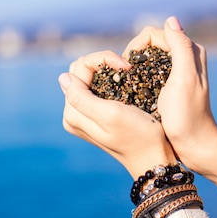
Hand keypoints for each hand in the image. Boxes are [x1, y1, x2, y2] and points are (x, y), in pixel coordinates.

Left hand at [58, 50, 176, 179]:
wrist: (154, 157)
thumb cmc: (138, 136)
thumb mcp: (111, 115)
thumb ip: (82, 98)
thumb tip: (62, 77)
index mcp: (73, 113)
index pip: (80, 68)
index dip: (103, 60)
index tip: (126, 66)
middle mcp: (75, 114)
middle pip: (81, 71)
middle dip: (104, 63)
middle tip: (128, 68)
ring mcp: (85, 115)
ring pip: (89, 77)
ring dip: (108, 70)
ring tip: (128, 73)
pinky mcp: (98, 115)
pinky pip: (97, 87)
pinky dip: (110, 78)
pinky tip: (125, 82)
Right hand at [123, 17, 216, 169]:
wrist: (195, 143)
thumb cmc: (187, 115)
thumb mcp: (183, 79)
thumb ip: (180, 47)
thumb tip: (170, 19)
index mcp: (190, 51)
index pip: (153, 34)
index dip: (135, 47)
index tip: (127, 67)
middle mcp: (185, 57)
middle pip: (149, 44)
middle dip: (134, 56)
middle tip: (125, 77)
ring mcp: (178, 71)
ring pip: (148, 58)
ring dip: (135, 67)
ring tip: (127, 84)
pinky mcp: (171, 84)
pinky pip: (150, 71)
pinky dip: (139, 76)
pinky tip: (134, 90)